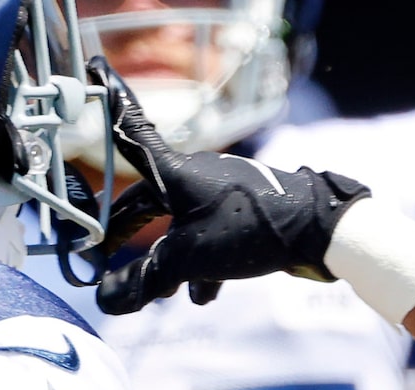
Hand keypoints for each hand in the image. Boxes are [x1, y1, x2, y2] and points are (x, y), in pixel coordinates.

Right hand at [93, 69, 370, 314]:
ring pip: (182, 224)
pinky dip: (201, 265)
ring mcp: (223, 194)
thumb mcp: (191, 257)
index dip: (111, 106)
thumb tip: (107, 301)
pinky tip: (202, 296)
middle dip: (127, 229)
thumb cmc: (250, 228)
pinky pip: (213, 238)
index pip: (132, 133)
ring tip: (160, 291)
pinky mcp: (246, 215)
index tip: (96, 64)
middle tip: (103, 251)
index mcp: (175, 172)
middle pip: (150, 197)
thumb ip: (147, 278)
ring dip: (167, 257)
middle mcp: (196, 175)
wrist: (319, 229)